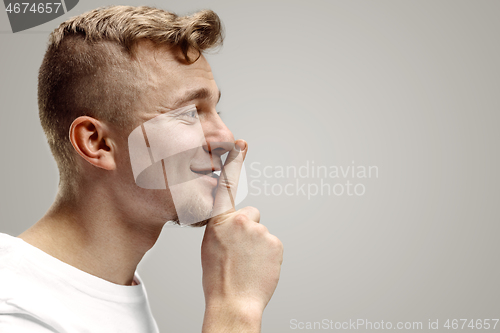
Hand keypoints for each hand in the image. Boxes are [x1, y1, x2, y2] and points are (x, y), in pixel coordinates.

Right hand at [201, 140, 282, 332]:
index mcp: (219, 220)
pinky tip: (259, 266)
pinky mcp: (275, 242)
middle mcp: (241, 220)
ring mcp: (260, 231)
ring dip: (258, 244)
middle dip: (248, 228)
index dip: (234, 163)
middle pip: (251, 214)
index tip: (242, 144)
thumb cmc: (218, 277)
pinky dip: (268, 253)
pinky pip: (272, 243)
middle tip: (240, 251)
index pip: (226, 187)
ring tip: (248, 263)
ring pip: (262, 232)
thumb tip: (231, 224)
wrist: (234, 302)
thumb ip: (220, 227)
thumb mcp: (210, 246)